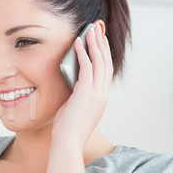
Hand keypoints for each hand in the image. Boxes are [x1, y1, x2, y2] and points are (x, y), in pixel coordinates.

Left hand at [52, 24, 112, 147]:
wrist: (68, 143)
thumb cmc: (66, 130)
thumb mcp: (73, 109)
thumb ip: (75, 95)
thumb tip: (69, 82)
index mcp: (100, 99)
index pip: (106, 72)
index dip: (104, 55)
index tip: (100, 42)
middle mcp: (102, 95)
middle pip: (106, 63)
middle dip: (102, 45)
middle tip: (98, 30)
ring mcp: (97, 94)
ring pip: (100, 62)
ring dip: (95, 44)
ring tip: (91, 30)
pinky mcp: (87, 93)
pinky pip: (87, 67)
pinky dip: (83, 53)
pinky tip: (78, 43)